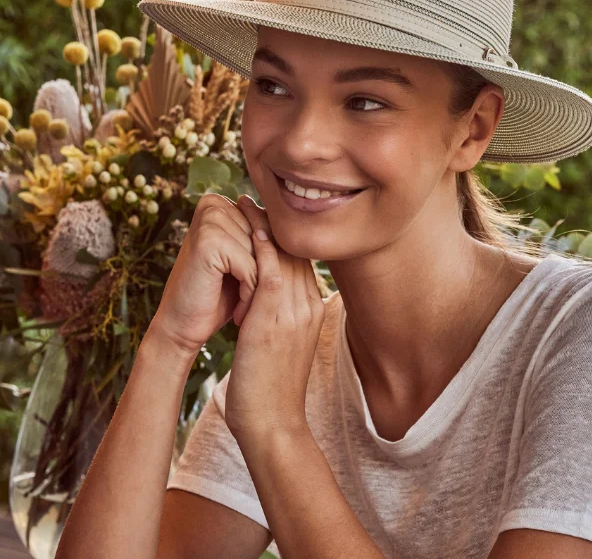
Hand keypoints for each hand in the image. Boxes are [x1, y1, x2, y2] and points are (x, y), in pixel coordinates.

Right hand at [150, 193, 258, 355]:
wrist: (182, 327)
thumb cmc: (218, 295)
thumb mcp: (246, 261)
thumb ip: (265, 240)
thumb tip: (298, 226)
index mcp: (221, 202)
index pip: (270, 228)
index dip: (274, 263)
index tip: (264, 288)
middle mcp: (213, 204)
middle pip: (267, 240)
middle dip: (267, 275)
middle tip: (255, 303)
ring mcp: (210, 220)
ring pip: (262, 255)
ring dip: (260, 288)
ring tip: (247, 309)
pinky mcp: (209, 240)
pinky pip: (252, 268)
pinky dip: (251, 294)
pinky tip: (240, 313)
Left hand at [224, 194, 325, 447]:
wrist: (273, 424)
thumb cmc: (272, 387)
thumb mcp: (283, 345)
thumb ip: (281, 317)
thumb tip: (264, 301)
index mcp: (312, 310)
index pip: (302, 262)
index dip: (286, 237)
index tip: (269, 217)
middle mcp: (309, 306)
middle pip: (298, 252)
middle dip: (279, 223)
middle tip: (260, 198)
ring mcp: (295, 312)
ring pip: (286, 255)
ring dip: (267, 226)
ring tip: (248, 203)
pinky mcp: (274, 319)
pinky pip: (271, 271)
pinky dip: (262, 246)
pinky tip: (250, 227)